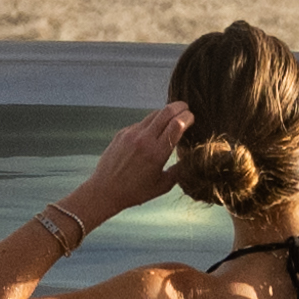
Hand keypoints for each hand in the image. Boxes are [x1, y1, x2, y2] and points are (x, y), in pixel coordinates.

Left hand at [70, 105, 188, 218]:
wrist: (105, 190)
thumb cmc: (135, 192)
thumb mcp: (162, 186)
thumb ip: (179, 171)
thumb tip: (191, 159)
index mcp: (157, 153)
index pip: (177, 124)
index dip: (188, 117)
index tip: (193, 118)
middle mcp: (144, 139)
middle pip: (166, 111)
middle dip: (180, 106)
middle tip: (187, 108)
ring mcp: (132, 133)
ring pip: (153, 114)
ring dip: (166, 113)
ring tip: (172, 118)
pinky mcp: (122, 132)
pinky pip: (141, 123)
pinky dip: (151, 124)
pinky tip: (152, 132)